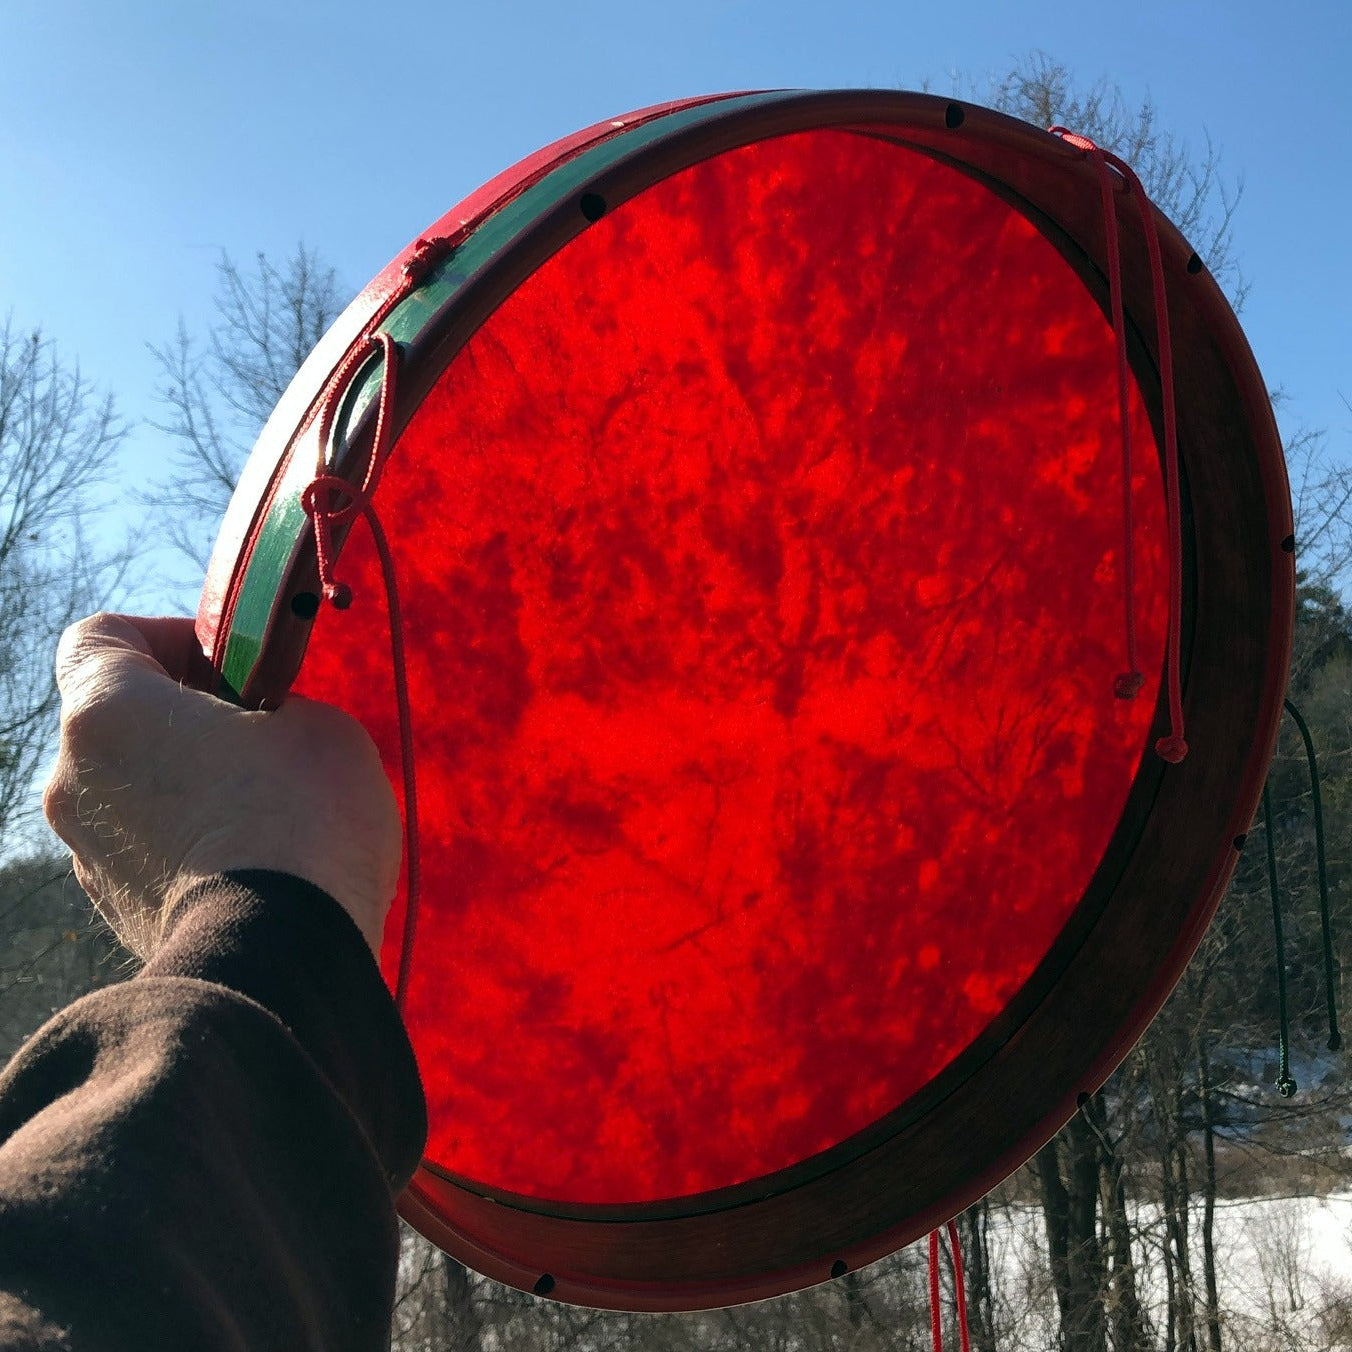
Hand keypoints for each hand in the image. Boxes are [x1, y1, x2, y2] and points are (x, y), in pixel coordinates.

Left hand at [43, 613, 400, 957]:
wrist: (284, 959)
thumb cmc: (300, 822)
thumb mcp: (319, 726)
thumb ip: (277, 707)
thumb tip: (267, 727)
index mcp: (108, 713)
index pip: (99, 636)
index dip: (167, 635)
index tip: (229, 662)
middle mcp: (75, 781)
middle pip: (120, 718)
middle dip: (189, 714)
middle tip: (263, 731)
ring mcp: (88, 854)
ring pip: (136, 789)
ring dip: (192, 781)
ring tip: (272, 804)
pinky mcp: (116, 912)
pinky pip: (151, 849)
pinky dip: (194, 839)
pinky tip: (260, 856)